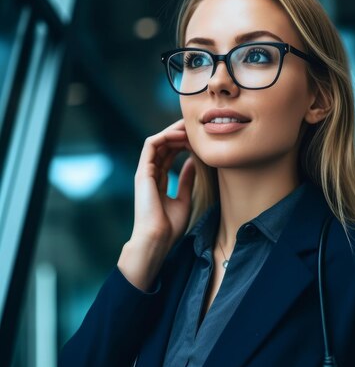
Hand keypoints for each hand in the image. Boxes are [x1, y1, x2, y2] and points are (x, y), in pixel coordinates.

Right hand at [118, 119, 195, 288]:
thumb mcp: (184, 199)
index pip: (169, 154)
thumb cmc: (169, 227)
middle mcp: (149, 174)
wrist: (156, 239)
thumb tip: (193, 162)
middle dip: (179, 133)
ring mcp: (145, 172)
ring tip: (190, 128)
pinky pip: (151, 145)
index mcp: (157, 181)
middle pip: (163, 145)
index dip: (183, 143)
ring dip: (173, 131)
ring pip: (157, 141)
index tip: (199, 139)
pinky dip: (165, 136)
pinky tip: (180, 135)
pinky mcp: (143, 171)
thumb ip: (186, 180)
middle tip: (196, 126)